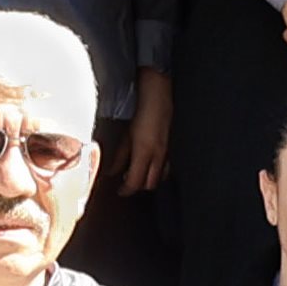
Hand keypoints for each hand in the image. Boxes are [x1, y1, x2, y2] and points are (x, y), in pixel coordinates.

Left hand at [123, 68, 175, 194]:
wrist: (159, 95)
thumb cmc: (143, 111)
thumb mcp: (126, 134)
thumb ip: (120, 155)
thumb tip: (112, 171)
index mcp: (144, 152)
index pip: (136, 182)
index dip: (126, 190)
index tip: (120, 191)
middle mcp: (159, 155)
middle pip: (150, 184)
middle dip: (139, 187)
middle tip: (128, 182)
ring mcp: (169, 152)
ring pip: (162, 177)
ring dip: (150, 179)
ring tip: (140, 173)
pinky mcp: (174, 147)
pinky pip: (168, 166)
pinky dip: (159, 170)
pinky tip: (152, 163)